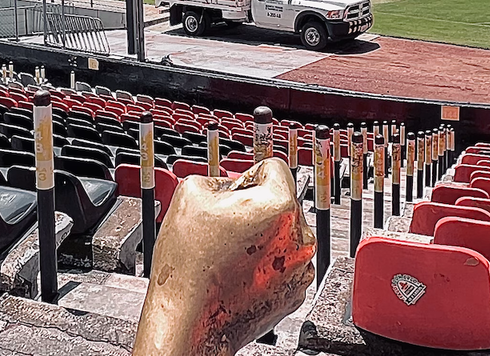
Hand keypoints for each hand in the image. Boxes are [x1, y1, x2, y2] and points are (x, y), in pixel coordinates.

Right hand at [134, 158, 315, 355]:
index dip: (249, 176)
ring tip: (230, 253)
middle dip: (256, 209)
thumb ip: (220, 177)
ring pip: (284, 235)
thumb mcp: (191, 195)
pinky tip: (238, 271)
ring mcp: (299, 267)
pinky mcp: (294, 291)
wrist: (191, 320)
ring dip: (263, 238)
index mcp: (278, 205)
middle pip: (281, 203)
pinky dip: (265, 265)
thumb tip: (233, 183)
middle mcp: (298, 237)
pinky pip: (283, 264)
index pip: (274, 168)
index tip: (238, 188)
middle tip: (226, 225)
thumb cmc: (190, 269)